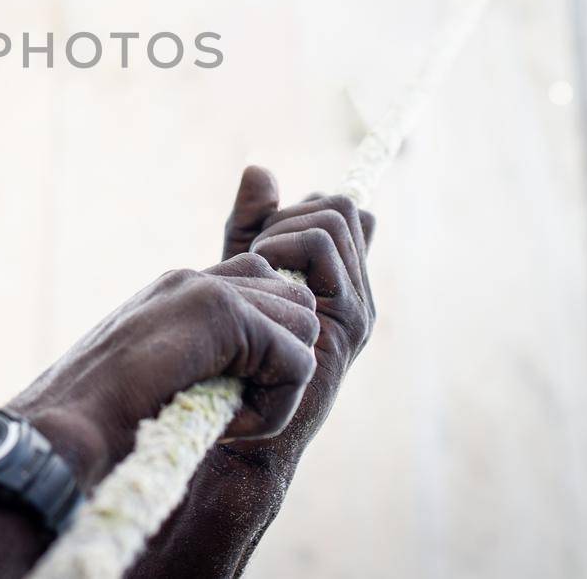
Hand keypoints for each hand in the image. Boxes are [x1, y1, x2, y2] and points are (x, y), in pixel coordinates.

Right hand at [7, 232, 322, 489]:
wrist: (62, 428)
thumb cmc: (94, 418)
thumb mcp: (152, 375)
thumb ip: (192, 357)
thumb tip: (242, 376)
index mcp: (176, 290)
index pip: (259, 285)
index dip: (263, 344)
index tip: (226, 394)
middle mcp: (193, 279)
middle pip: (292, 299)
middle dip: (281, 359)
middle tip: (235, 408)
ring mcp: (208, 291)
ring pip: (302, 328)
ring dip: (280, 384)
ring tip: (231, 417)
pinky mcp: (225, 317)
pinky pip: (297, 362)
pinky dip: (275, 407)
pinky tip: (231, 427)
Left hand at [216, 166, 376, 455]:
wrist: (230, 415)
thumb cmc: (228, 347)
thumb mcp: (239, 272)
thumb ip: (251, 225)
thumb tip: (260, 169)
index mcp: (340, 278)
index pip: (341, 208)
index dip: (298, 208)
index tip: (261, 239)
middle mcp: (358, 290)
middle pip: (341, 204)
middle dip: (286, 215)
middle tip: (252, 255)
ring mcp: (358, 306)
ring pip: (334, 216)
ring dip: (281, 231)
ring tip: (255, 270)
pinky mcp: (346, 322)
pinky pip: (317, 246)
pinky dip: (279, 244)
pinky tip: (256, 276)